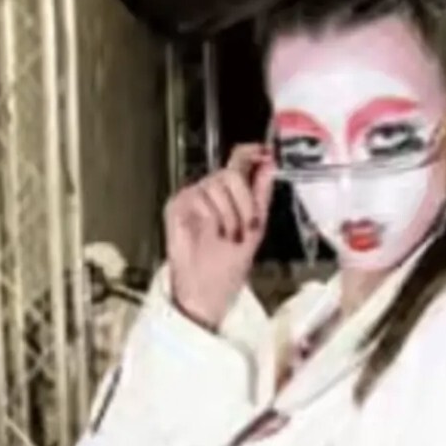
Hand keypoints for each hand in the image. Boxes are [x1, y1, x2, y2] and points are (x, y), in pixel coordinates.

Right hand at [165, 144, 274, 331]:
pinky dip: (212, 218)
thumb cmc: (227, 266)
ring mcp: (192, 198)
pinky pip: (200, 198)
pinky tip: (212, 234)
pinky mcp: (176, 207)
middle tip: (247, 227)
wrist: (208, 293)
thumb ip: (261, 195)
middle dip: (245, 202)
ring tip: (228, 237)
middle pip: (231, 174)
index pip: (237, 161)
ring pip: (217, 186)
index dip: (249, 152)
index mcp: (230, 196)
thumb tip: (269, 165)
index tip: (264, 153)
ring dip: (230, 215)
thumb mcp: (255, 228)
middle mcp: (210, 192)